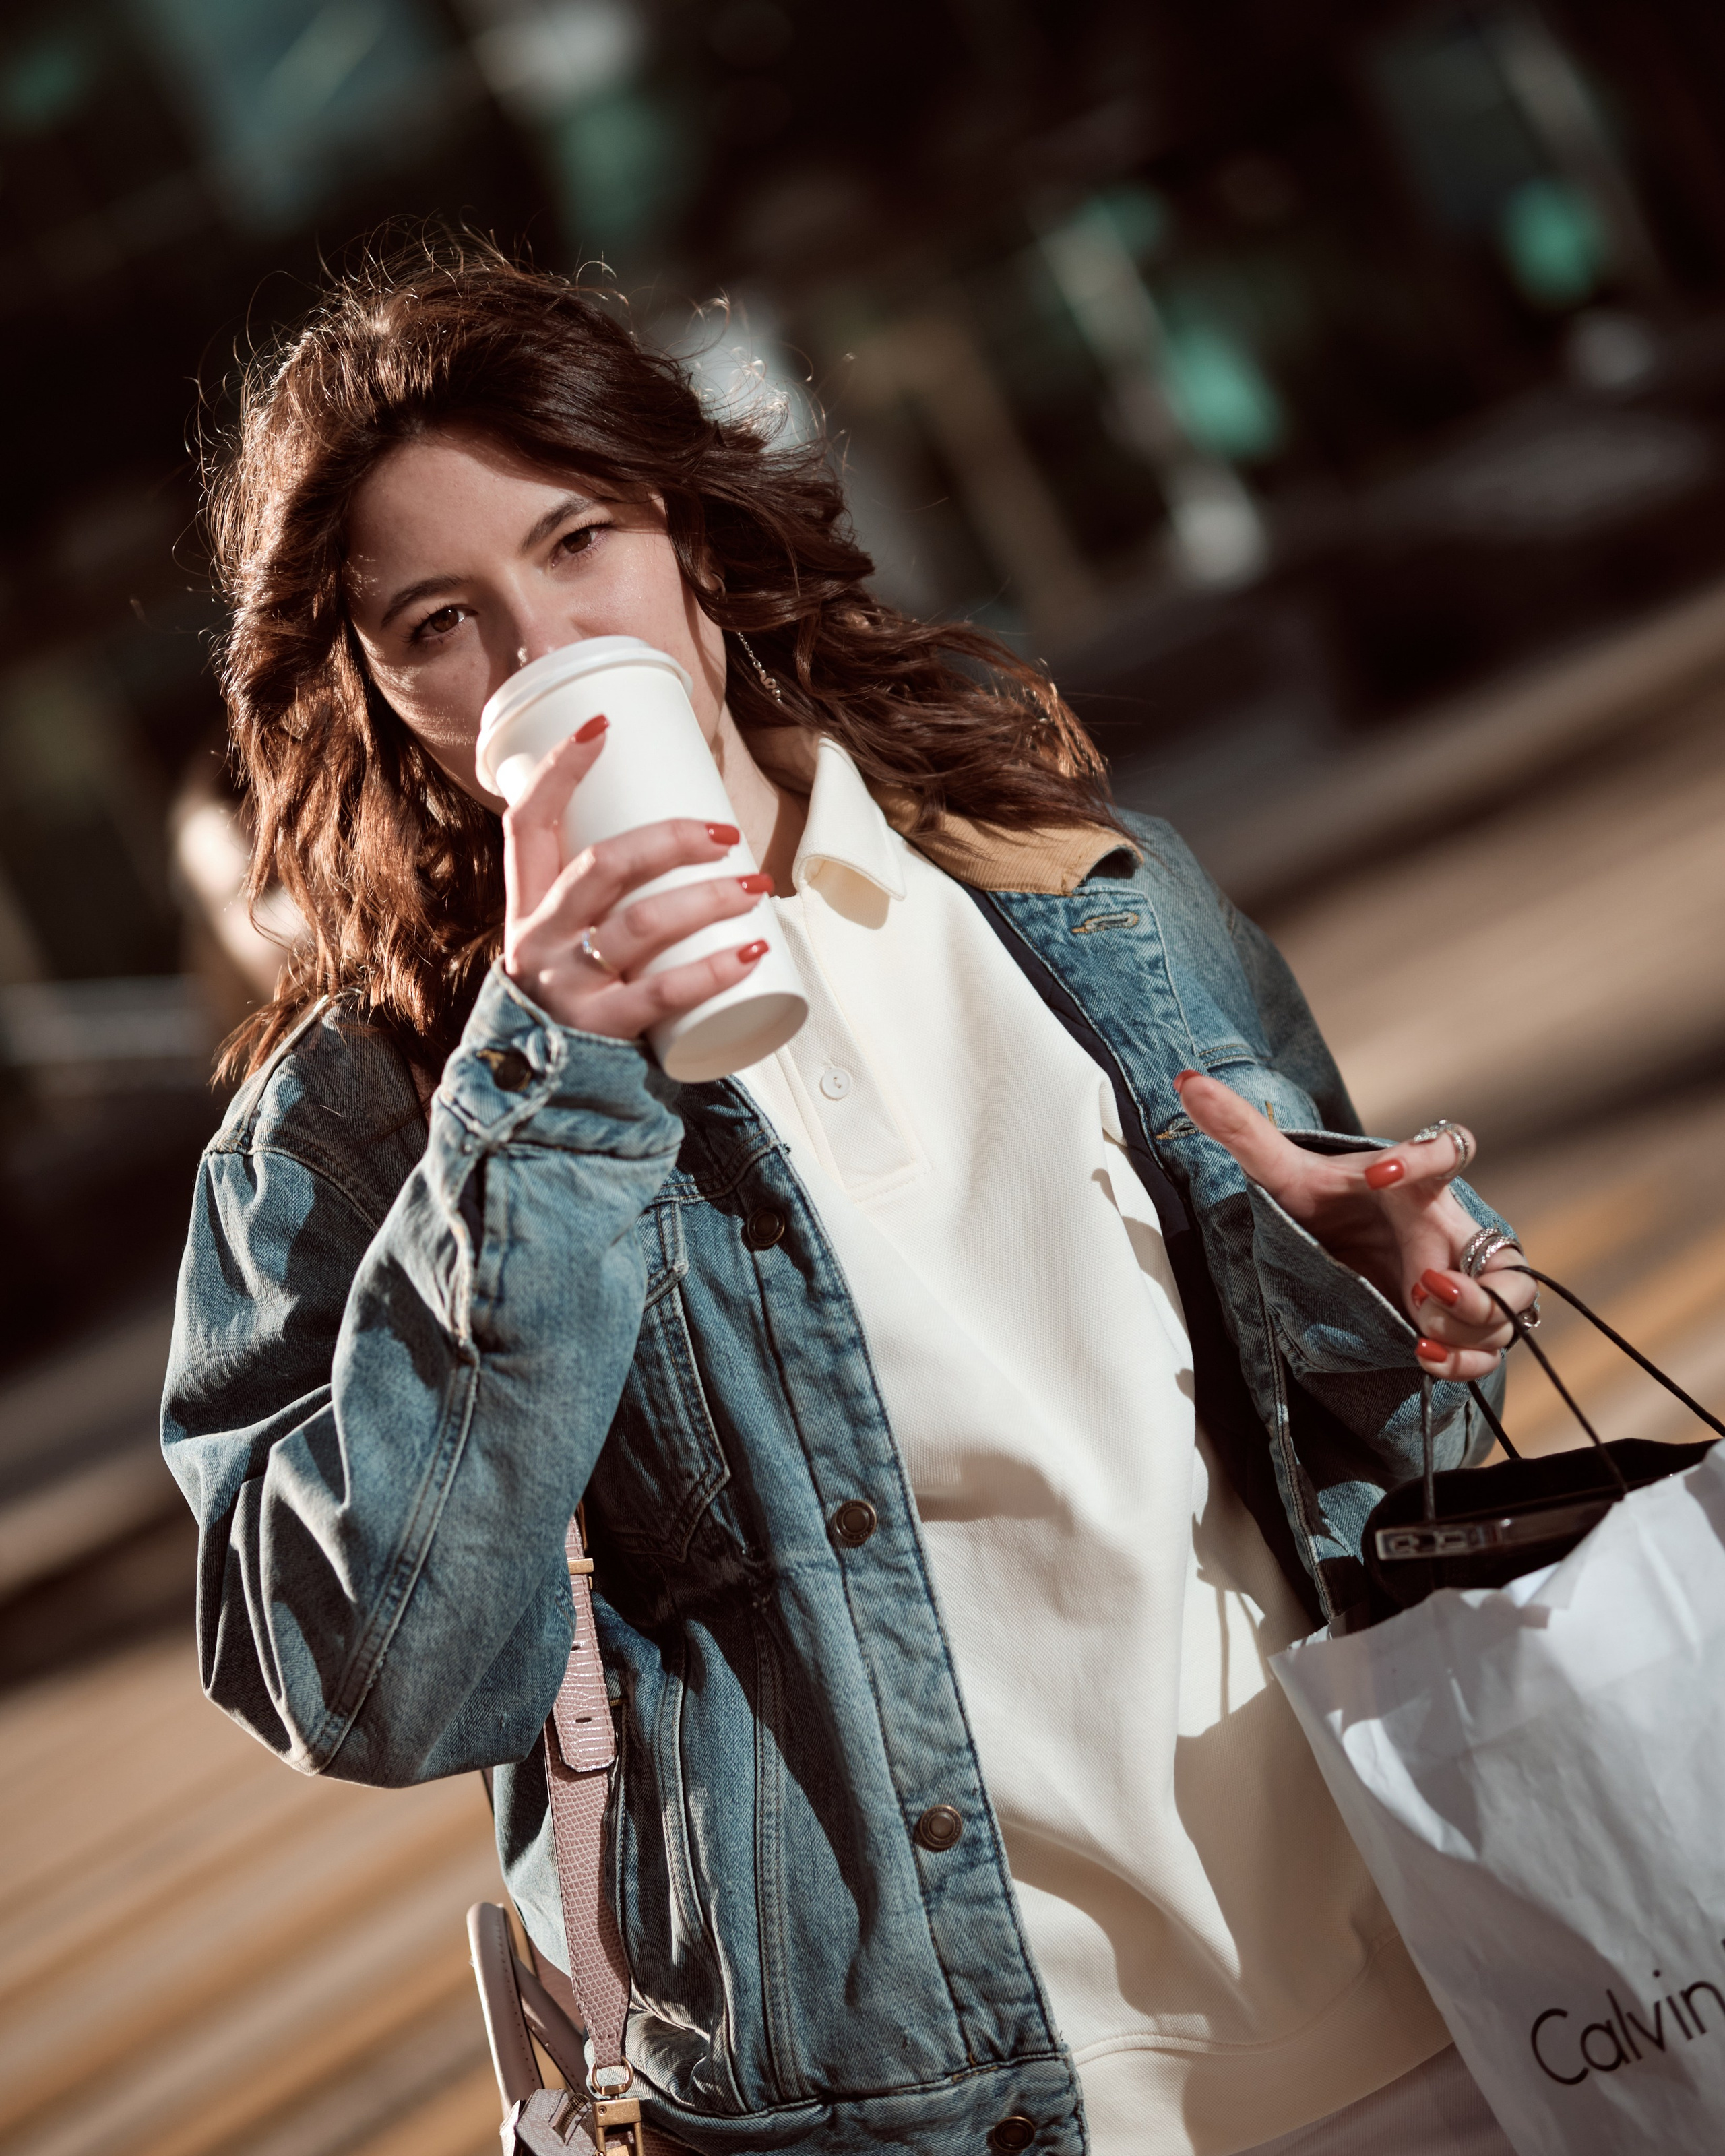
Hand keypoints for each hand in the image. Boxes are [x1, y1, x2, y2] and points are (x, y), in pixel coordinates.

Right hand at [502, 720, 768, 1036]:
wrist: (543, 1097)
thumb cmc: (573, 1000)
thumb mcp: (565, 942)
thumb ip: (601, 899)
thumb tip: (685, 836)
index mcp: (527, 906)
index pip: (527, 822)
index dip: (560, 770)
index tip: (603, 726)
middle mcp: (539, 939)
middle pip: (601, 866)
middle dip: (668, 838)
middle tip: (725, 832)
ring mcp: (567, 985)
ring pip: (641, 924)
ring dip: (708, 898)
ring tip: (757, 887)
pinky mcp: (599, 1030)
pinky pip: (663, 992)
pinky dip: (714, 970)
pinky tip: (753, 951)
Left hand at [1173, 1071, 1534, 1380]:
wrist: (1338, 1254)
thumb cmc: (1324, 1208)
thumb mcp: (1282, 1175)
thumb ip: (1241, 1130)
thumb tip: (1185, 1082)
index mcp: (1414, 1183)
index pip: (1449, 1148)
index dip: (1425, 1157)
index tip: (1380, 1173)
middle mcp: (1449, 1229)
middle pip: (1502, 1249)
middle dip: (1480, 1279)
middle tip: (1426, 1286)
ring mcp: (1462, 1277)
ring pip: (1509, 1300)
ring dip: (1475, 1320)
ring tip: (1420, 1328)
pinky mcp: (1458, 1322)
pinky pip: (1490, 1347)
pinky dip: (1465, 1359)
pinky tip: (1421, 1356)